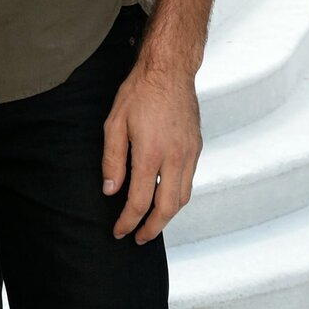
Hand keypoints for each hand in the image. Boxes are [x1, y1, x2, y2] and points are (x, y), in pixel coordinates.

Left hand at [101, 59, 201, 244]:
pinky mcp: (197, 147)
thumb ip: (112, 160)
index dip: (128, 222)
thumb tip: (111, 190)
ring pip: (183, 198)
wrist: (169, 70)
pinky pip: (189, 181)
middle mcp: (175, 157)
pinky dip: (177, 196)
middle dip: (152, 229)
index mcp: (151, 153)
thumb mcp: (114, 123)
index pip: (140, 201)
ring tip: (152, 223)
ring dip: (167, 216)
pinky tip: (165, 196)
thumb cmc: (140, 92)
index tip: (119, 231)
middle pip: (167, 208)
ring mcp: (189, 153)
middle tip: (138, 238)